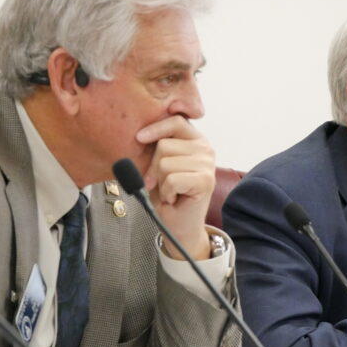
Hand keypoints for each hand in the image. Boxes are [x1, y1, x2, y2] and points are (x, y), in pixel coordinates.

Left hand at [136, 115, 214, 260]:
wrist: (178, 224)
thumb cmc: (168, 194)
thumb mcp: (159, 165)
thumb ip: (157, 148)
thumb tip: (139, 136)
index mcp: (195, 140)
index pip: (175, 121)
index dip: (155, 128)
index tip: (139, 138)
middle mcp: (205, 148)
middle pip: (164, 145)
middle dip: (154, 167)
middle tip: (161, 182)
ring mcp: (208, 164)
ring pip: (165, 163)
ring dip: (161, 182)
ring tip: (171, 190)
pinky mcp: (206, 180)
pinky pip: (172, 179)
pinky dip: (167, 192)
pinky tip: (175, 197)